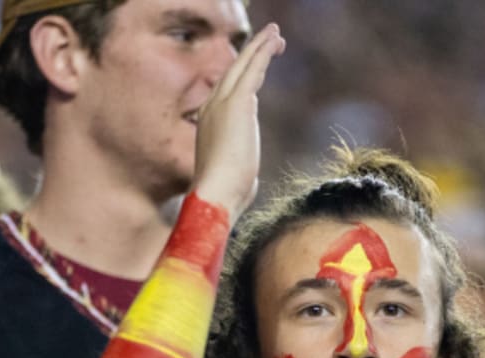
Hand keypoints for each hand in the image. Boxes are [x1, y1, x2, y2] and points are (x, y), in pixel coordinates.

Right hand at [192, 23, 284, 219]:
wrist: (215, 195)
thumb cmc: (225, 195)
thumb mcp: (233, 177)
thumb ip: (239, 169)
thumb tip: (249, 180)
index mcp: (208, 123)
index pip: (226, 92)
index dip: (242, 76)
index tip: (256, 68)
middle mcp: (211, 108)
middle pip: (233, 72)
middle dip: (251, 54)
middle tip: (269, 40)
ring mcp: (222, 103)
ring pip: (243, 65)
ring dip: (260, 47)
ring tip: (276, 34)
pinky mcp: (238, 103)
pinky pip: (253, 68)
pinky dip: (264, 51)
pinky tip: (275, 41)